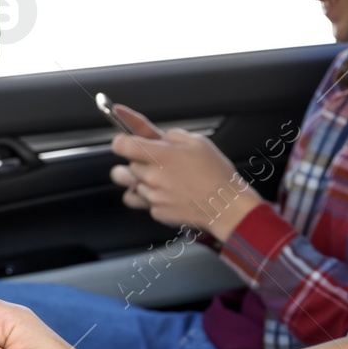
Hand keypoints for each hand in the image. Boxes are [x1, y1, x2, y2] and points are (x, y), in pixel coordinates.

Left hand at [109, 122, 261, 241]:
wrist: (227, 206)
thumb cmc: (216, 174)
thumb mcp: (199, 142)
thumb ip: (173, 135)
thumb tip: (160, 136)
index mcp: (160, 155)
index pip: (120, 145)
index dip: (122, 141)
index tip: (128, 142)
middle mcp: (151, 176)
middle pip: (127, 166)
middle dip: (140, 163)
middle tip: (160, 163)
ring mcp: (153, 196)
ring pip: (133, 185)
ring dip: (143, 181)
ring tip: (162, 180)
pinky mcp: (157, 213)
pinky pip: (145, 203)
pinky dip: (154, 199)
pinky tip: (170, 195)